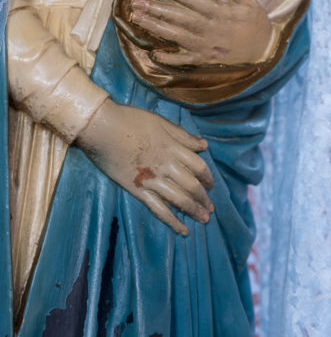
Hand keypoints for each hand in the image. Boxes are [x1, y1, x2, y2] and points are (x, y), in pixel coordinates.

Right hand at [77, 98, 214, 234]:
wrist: (101, 127)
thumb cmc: (129, 119)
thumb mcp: (160, 121)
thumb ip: (182, 135)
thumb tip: (204, 145)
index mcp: (173, 147)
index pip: (198, 166)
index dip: (207, 177)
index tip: (211, 185)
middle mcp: (166, 165)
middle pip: (192, 185)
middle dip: (204, 198)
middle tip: (210, 207)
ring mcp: (152, 180)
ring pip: (180, 199)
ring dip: (194, 211)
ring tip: (204, 219)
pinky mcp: (137, 190)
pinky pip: (158, 209)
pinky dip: (172, 221)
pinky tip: (183, 230)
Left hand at [130, 0, 272, 65]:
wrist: (266, 50)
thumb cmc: (256, 22)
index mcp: (219, 11)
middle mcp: (209, 28)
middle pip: (178, 17)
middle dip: (156, 8)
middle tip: (136, 1)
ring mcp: (206, 45)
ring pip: (177, 36)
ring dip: (156, 28)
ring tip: (137, 19)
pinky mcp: (206, 58)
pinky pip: (186, 60)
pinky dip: (170, 59)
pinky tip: (154, 54)